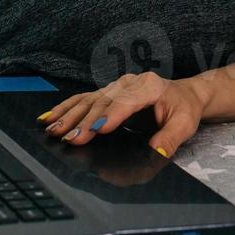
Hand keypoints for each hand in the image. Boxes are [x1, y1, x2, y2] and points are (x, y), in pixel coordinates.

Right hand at [37, 72, 209, 157]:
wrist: (184, 94)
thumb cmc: (184, 108)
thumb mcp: (185, 123)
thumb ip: (171, 137)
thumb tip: (157, 151)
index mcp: (148, 86)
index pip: (126, 102)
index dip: (111, 116)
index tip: (96, 129)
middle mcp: (128, 84)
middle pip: (102, 102)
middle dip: (83, 121)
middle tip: (68, 137)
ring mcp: (115, 87)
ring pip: (88, 100)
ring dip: (69, 115)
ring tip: (52, 129)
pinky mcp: (107, 94)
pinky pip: (83, 100)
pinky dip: (65, 108)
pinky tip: (50, 117)